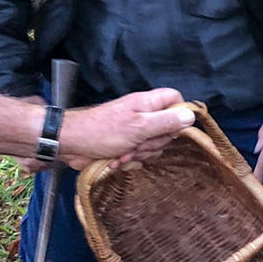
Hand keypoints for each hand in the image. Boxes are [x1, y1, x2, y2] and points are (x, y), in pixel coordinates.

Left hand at [58, 89, 193, 170]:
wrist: (71, 145)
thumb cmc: (102, 131)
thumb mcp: (139, 127)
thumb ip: (166, 121)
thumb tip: (191, 115)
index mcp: (148, 104)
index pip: (176, 100)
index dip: (179, 115)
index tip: (172, 129)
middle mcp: (144, 115)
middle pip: (167, 129)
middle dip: (154, 143)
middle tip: (139, 144)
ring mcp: (135, 132)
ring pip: (153, 147)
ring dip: (139, 155)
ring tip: (122, 153)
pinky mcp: (126, 146)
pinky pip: (139, 157)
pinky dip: (129, 161)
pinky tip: (116, 161)